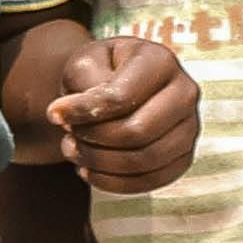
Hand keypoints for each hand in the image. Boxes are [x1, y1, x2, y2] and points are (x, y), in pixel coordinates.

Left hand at [48, 35, 196, 193]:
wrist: (116, 86)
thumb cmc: (98, 72)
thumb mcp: (84, 64)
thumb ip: (83, 84)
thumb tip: (77, 117)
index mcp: (161, 60)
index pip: (123, 96)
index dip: (84, 111)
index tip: (53, 114)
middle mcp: (184, 92)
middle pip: (138, 132)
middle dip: (93, 140)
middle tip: (66, 135)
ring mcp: (189, 128)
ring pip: (144, 160)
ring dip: (100, 162)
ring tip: (74, 151)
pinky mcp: (183, 157)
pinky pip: (151, 182)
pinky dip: (114, 183)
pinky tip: (89, 170)